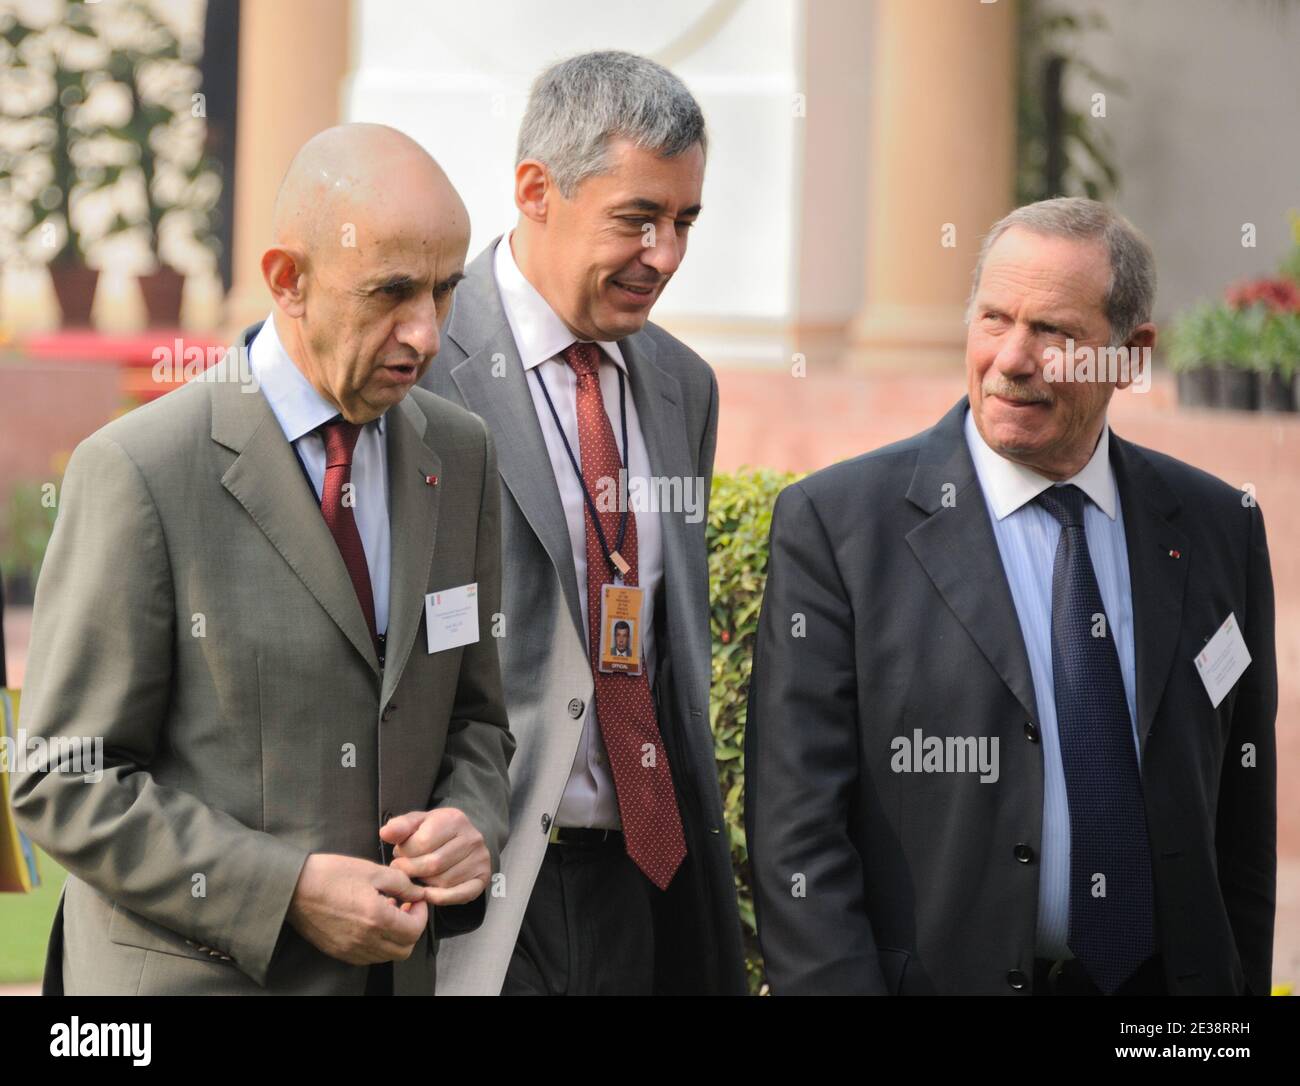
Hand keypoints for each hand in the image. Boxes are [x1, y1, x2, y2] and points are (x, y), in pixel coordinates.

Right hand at [286, 853, 428, 964]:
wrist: (294, 887)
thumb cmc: (332, 874)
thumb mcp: (372, 870)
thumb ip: (402, 884)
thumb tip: (418, 894)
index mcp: (376, 919)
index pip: (414, 931)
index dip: (421, 915)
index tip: (416, 900)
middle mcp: (365, 940)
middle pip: (404, 950)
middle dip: (412, 929)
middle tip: (405, 908)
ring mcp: (350, 950)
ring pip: (387, 956)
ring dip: (395, 938)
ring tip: (388, 914)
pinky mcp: (338, 952)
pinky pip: (368, 957)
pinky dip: (377, 944)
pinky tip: (370, 923)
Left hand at [381, 808, 490, 906]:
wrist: (461, 839)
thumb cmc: (434, 832)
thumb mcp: (416, 823)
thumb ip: (400, 826)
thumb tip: (385, 833)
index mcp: (454, 819)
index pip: (422, 842)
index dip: (404, 853)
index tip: (399, 854)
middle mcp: (472, 838)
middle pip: (433, 864)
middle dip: (411, 870)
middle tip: (402, 870)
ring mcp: (480, 859)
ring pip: (444, 882)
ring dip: (424, 883)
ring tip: (418, 876)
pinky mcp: (483, 878)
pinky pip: (459, 895)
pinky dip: (440, 898)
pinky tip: (428, 893)